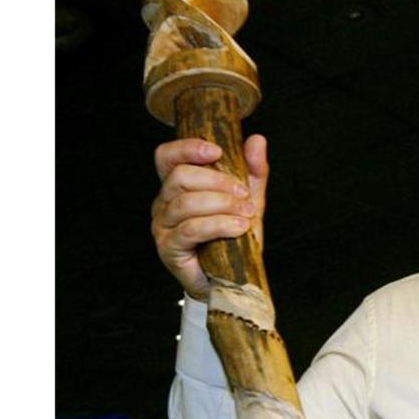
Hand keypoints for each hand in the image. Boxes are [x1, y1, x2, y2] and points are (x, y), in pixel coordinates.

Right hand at [150, 134, 268, 299]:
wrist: (232, 279)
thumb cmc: (234, 237)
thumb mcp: (248, 199)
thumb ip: (252, 171)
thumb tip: (257, 139)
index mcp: (177, 187)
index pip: (167, 156)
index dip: (187, 148)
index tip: (218, 150)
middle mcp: (163, 204)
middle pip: (179, 177)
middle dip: (217, 181)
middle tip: (243, 193)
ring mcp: (162, 227)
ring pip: (186, 203)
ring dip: (223, 205)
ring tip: (246, 213)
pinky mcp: (169, 249)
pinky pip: (191, 229)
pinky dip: (219, 225)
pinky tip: (238, 227)